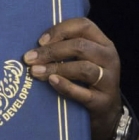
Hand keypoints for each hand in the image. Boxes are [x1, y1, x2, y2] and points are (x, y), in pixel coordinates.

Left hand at [23, 18, 122, 139]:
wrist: (107, 114)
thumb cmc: (88, 81)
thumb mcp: (83, 60)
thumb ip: (67, 49)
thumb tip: (35, 45)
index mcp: (103, 43)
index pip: (84, 25)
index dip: (60, 30)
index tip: (40, 41)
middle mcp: (109, 58)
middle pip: (81, 46)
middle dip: (51, 51)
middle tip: (29, 58)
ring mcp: (109, 80)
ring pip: (83, 68)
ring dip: (56, 68)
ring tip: (35, 72)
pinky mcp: (103, 101)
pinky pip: (83, 92)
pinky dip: (65, 86)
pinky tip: (51, 82)